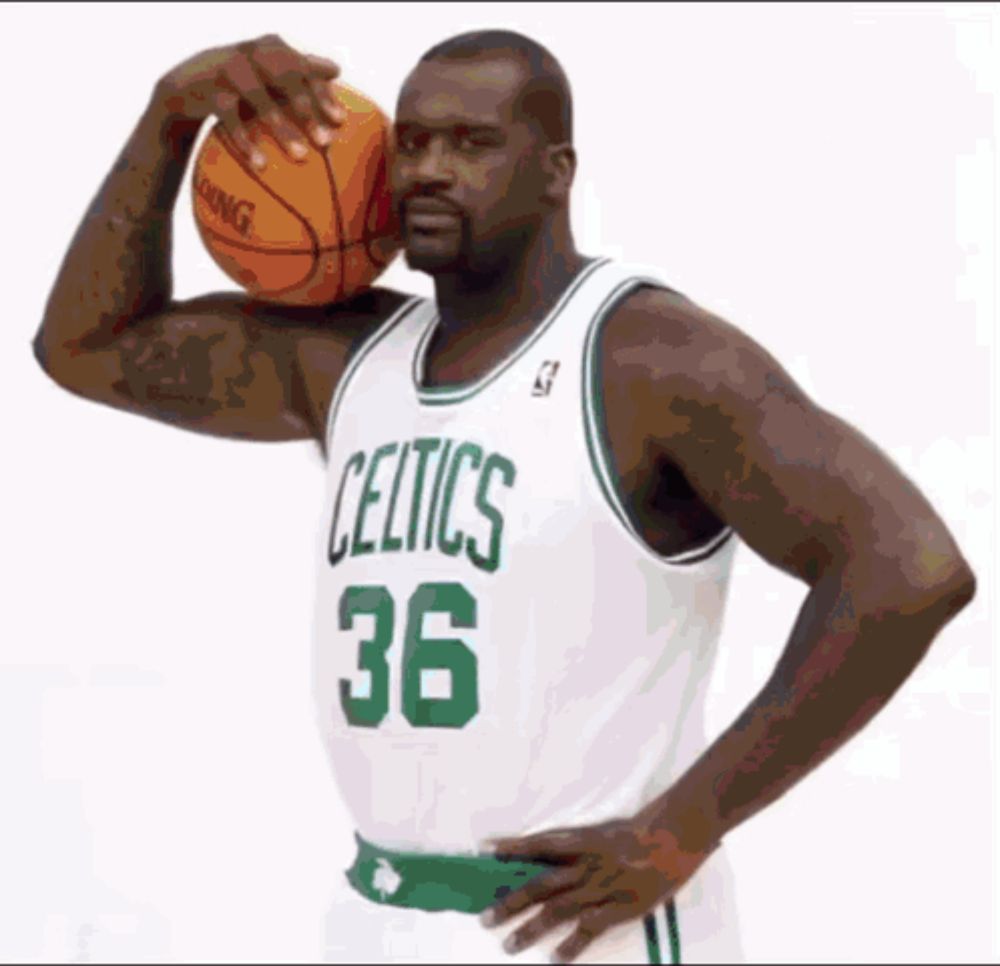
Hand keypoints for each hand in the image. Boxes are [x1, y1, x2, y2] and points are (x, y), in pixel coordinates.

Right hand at [155, 34, 345, 167]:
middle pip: (285, 77)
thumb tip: (336, 69)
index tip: (340, 120)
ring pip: (260, 97)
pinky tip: (260, 164)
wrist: (186, 85)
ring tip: (301, 156)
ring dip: (282, 127)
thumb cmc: (240, 83)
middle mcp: (252, 52)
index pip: (303, 67)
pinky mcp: (208, 88)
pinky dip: (245, 140)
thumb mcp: (268, 75)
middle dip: (307, 109)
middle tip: (324, 141)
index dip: (322, 92)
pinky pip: (230, 116)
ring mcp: (229, 68)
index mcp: (271, 49)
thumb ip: (299, 71)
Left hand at [481, 817, 718, 963]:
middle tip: (485, 918)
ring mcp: (602, 887)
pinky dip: (572, 944)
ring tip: (509, 945)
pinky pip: (591, 928)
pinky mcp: (621, 907)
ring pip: (559, 909)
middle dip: (511, 902)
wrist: (673, 838)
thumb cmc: (637, 832)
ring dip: (531, 928)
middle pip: (541, 884)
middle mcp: (586, 864)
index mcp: (581, 841)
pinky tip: (556, 958)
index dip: (514, 847)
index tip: (486, 850)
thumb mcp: (601, 831)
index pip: (540, 844)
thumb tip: (544, 852)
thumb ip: (575, 844)